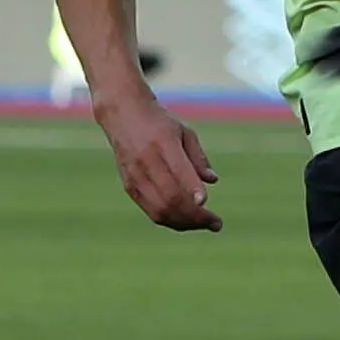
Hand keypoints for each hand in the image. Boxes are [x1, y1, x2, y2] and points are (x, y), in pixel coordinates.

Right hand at [97, 94, 221, 231]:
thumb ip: (198, 157)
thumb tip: (212, 180)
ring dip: (185, 223)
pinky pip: (152, 211)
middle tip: (216, 224)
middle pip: (170, 197)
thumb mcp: (184, 131)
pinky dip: (172, 220)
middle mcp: (146, 161)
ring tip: (205, 224)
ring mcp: (135, 176)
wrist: (123, 116)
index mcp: (162, 142)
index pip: (177, 170)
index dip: (191, 188)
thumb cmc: (160, 123)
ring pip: (161, 210)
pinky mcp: (129, 187)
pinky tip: (187, 221)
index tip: (205, 203)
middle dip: (195, 215)